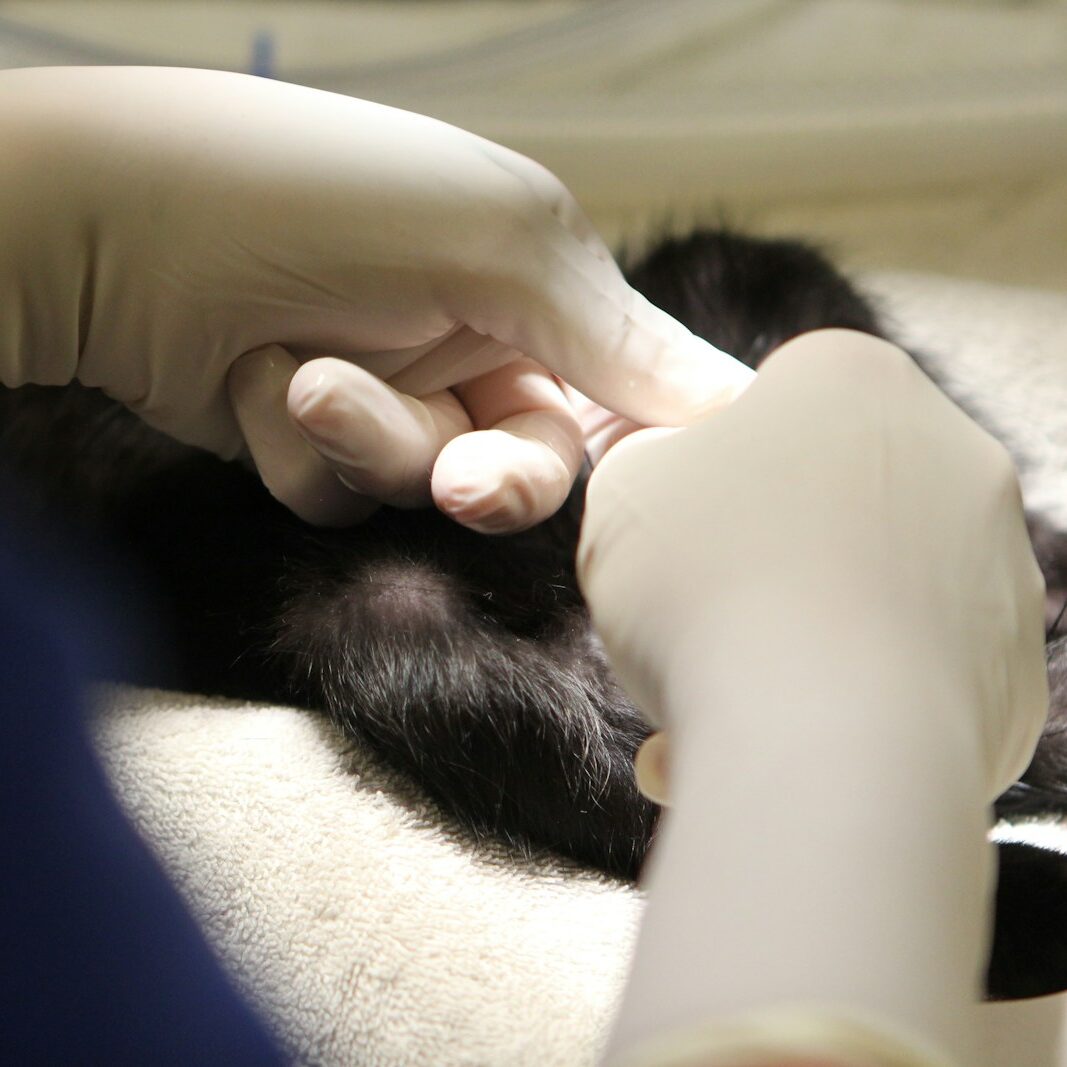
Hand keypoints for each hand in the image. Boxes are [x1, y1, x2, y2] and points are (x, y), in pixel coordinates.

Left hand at [0, 66, 752, 530]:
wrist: (122, 224)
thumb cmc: (325, 196)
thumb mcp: (500, 241)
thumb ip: (619, 336)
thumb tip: (745, 400)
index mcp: (535, 281)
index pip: (628, 387)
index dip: (639, 447)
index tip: (659, 498)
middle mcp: (471, 341)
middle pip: (537, 464)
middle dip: (499, 479)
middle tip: (463, 482)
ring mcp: (393, 396)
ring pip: (435, 487)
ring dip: (374, 442)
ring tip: (305, 374)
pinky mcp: (319, 444)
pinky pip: (350, 497)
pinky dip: (308, 450)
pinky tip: (257, 378)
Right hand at [579, 330, 1047, 1066]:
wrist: (815, 719)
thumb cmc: (700, 581)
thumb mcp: (626, 500)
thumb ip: (651, 464)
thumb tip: (673, 477)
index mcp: (846, 380)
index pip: (775, 402)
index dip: (712, 475)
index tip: (682, 541)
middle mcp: (941, 446)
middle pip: (825, 501)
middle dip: (757, 562)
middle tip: (693, 636)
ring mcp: (995, 550)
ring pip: (870, 586)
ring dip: (795, 637)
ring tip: (725, 709)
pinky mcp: (1020, 653)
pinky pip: (915, 657)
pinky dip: (851, 688)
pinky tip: (783, 738)